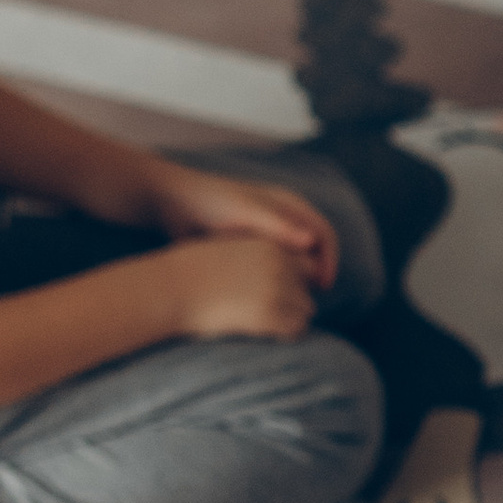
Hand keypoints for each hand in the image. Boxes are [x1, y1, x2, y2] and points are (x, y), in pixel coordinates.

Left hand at [152, 164, 337, 293]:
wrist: (174, 202)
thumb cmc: (210, 201)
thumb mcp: (246, 212)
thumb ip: (279, 226)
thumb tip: (312, 243)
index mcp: (289, 204)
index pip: (324, 234)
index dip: (329, 260)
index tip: (322, 285)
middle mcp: (283, 217)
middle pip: (314, 249)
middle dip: (316, 274)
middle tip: (309, 299)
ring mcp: (267, 231)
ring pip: (295, 259)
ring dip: (298, 279)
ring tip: (292, 301)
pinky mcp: (251, 244)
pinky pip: (275, 264)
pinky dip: (278, 280)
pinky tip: (269, 296)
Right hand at [162, 234, 320, 341]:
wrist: (170, 288)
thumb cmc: (189, 272)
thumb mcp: (226, 250)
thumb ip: (252, 255)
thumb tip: (267, 270)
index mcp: (270, 246)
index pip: (305, 265)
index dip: (292, 282)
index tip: (274, 294)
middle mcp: (279, 264)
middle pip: (308, 288)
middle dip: (294, 301)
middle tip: (271, 313)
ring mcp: (276, 289)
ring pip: (306, 310)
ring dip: (291, 319)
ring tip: (267, 326)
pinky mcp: (269, 314)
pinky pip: (296, 329)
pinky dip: (286, 335)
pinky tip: (266, 335)